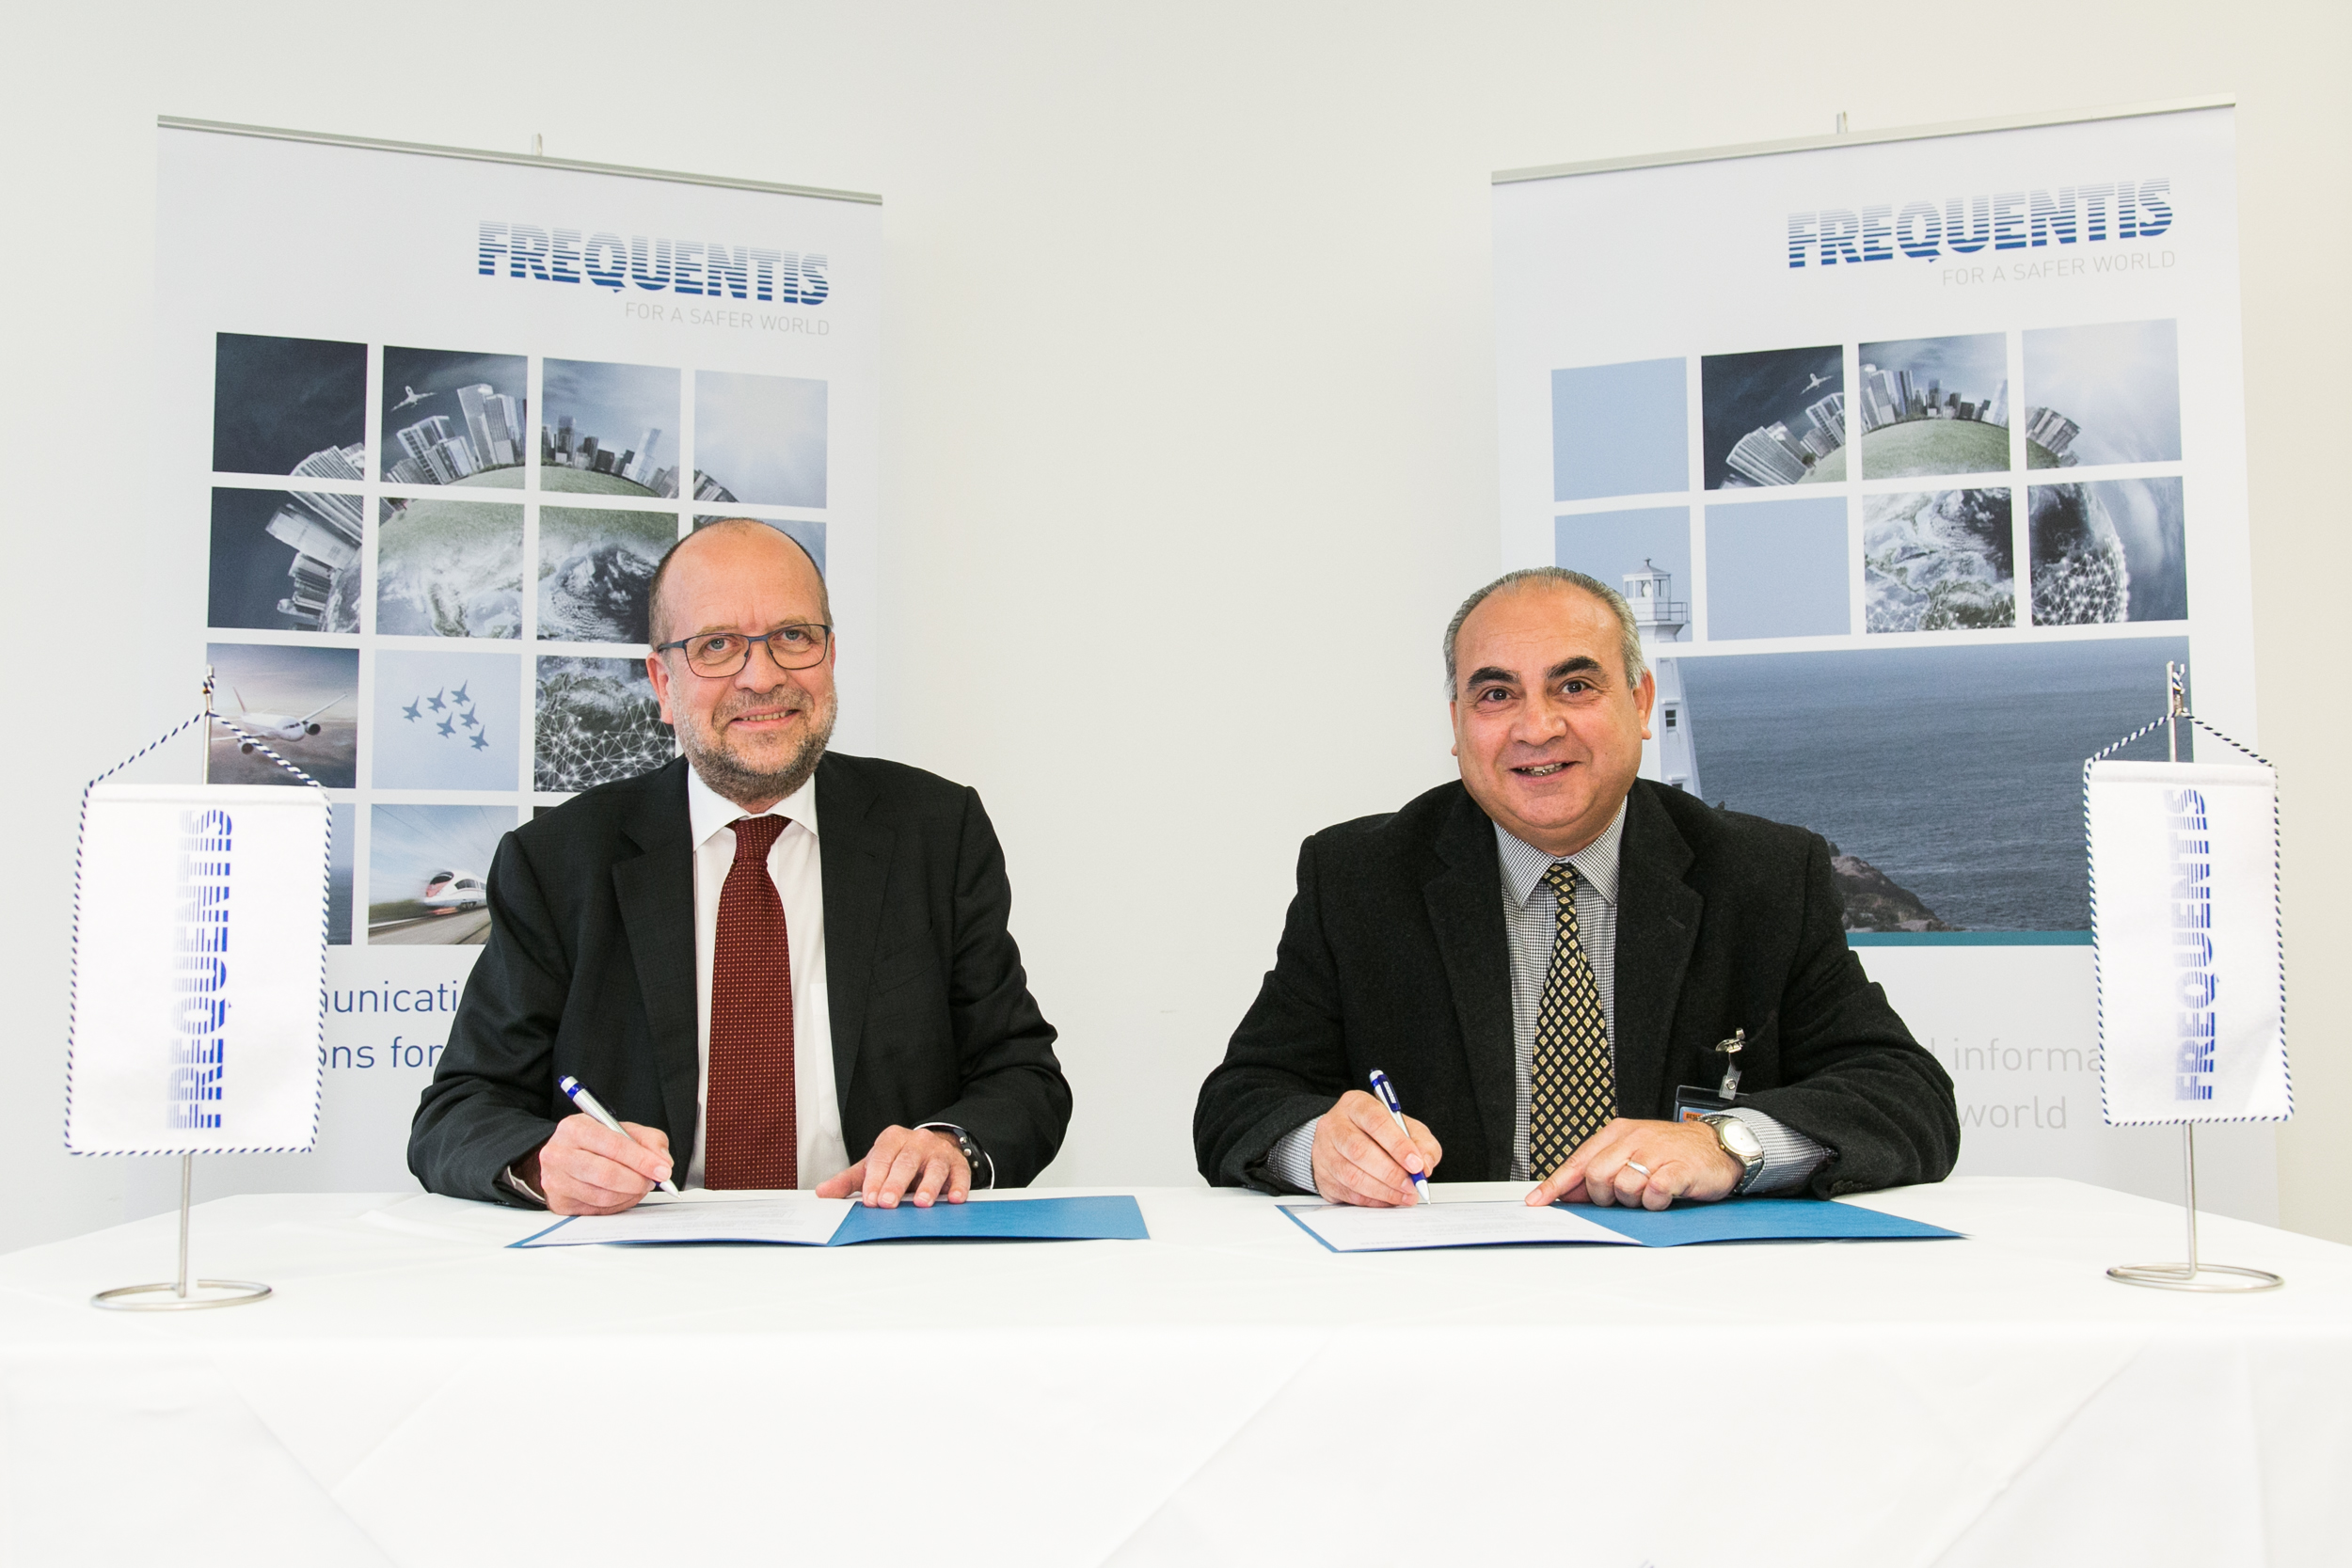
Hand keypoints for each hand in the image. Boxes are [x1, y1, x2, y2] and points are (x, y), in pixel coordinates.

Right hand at [525, 1113, 672, 1215]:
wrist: (562, 1156)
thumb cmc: (593, 1142)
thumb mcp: (621, 1129)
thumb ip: (648, 1139)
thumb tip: (663, 1161)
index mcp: (575, 1128)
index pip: (615, 1145)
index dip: (643, 1160)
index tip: (663, 1170)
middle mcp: (559, 1154)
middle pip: (607, 1174)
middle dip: (637, 1180)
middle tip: (652, 1181)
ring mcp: (556, 1180)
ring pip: (603, 1196)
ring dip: (630, 1194)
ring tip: (638, 1186)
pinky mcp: (559, 1203)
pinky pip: (597, 1209)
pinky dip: (618, 1204)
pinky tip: (623, 1194)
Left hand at [815, 1126, 970, 1207]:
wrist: (932, 1149)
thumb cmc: (899, 1160)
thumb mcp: (873, 1166)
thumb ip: (849, 1180)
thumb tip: (823, 1193)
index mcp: (892, 1139)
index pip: (882, 1157)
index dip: (875, 1178)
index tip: (870, 1198)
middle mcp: (917, 1142)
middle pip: (906, 1162)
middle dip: (896, 1183)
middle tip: (888, 1202)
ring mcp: (939, 1152)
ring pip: (934, 1167)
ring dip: (928, 1186)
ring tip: (921, 1203)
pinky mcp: (958, 1164)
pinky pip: (960, 1174)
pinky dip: (959, 1186)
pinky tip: (955, 1198)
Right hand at [1311, 1091, 1442, 1206]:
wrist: (1348, 1138)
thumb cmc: (1379, 1132)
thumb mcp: (1406, 1128)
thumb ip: (1422, 1143)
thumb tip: (1425, 1165)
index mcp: (1356, 1105)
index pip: (1376, 1121)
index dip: (1398, 1145)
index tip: (1416, 1164)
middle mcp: (1334, 1125)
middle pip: (1359, 1150)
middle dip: (1391, 1173)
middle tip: (1411, 1185)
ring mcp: (1323, 1150)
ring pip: (1351, 1175)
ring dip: (1383, 1190)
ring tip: (1404, 1195)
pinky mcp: (1321, 1174)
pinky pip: (1347, 1192)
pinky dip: (1372, 1200)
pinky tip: (1387, 1199)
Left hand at [1526, 1117, 1742, 1211]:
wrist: (1717, 1146)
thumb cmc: (1671, 1152)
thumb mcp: (1631, 1154)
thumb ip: (1600, 1171)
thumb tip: (1567, 1193)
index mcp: (1617, 1133)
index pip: (1578, 1161)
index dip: (1555, 1184)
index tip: (1537, 1201)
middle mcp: (1633, 1139)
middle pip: (1596, 1176)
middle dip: (1604, 1196)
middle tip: (1624, 1197)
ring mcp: (1656, 1153)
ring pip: (1622, 1187)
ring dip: (1633, 1201)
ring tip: (1649, 1193)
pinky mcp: (1678, 1169)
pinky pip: (1653, 1193)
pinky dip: (1655, 1202)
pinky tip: (1664, 1196)